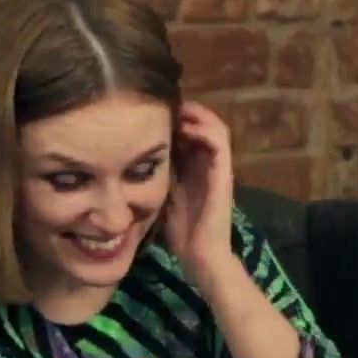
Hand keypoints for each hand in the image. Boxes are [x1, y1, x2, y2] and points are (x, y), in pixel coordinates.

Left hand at [161, 101, 234, 281]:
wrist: (200, 254)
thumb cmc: (180, 231)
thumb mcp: (162, 194)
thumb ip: (156, 174)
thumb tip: (132, 155)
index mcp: (196, 169)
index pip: (191, 133)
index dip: (177, 118)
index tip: (156, 111)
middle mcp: (209, 165)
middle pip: (205, 125)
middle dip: (188, 111)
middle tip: (167, 104)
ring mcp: (219, 169)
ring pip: (217, 128)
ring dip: (199, 115)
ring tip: (179, 109)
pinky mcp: (224, 174)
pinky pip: (220, 143)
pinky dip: (205, 130)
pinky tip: (186, 127)